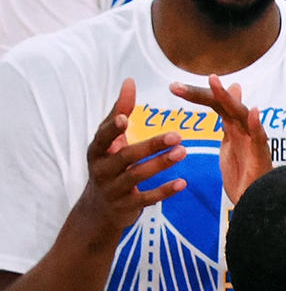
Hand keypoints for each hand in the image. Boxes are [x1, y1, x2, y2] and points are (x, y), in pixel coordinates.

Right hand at [78, 78, 186, 244]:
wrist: (99, 209)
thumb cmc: (109, 165)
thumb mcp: (109, 141)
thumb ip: (120, 112)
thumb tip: (130, 81)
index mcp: (97, 150)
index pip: (103, 136)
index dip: (113, 128)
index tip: (126, 118)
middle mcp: (102, 169)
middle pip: (126, 156)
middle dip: (151, 146)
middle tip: (178, 136)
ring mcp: (113, 189)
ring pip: (137, 176)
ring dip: (161, 164)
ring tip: (183, 152)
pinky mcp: (126, 206)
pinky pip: (147, 198)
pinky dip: (164, 191)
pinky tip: (183, 183)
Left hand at [171, 76, 269, 202]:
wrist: (257, 202)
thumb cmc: (245, 173)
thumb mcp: (232, 142)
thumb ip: (228, 119)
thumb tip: (234, 90)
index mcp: (234, 127)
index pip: (215, 104)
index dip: (196, 94)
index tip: (173, 87)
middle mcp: (244, 130)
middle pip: (224, 105)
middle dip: (202, 93)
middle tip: (176, 86)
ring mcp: (254, 142)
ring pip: (241, 115)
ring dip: (228, 99)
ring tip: (213, 82)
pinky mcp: (261, 158)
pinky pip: (261, 140)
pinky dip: (258, 125)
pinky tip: (254, 112)